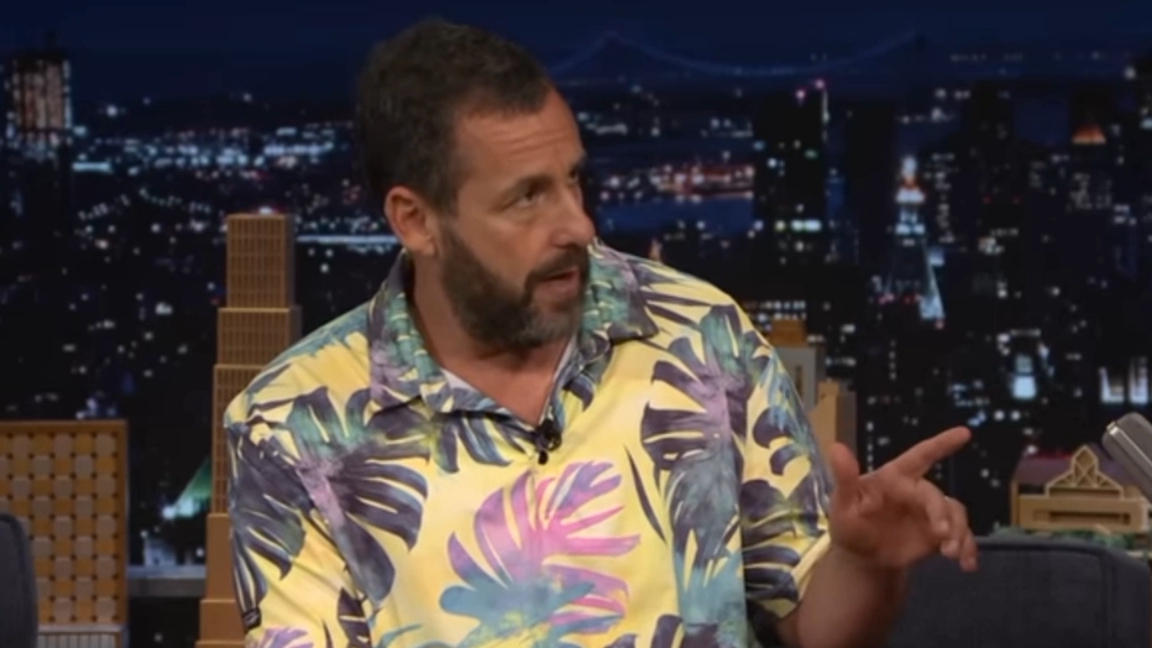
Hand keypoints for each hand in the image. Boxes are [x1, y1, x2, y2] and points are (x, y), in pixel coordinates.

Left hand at [826, 427, 977, 572]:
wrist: (861, 558)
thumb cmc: (849, 525)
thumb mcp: (842, 505)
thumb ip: (844, 478)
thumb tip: (836, 447)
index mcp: (895, 478)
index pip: (920, 456)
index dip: (941, 443)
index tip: (964, 432)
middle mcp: (916, 491)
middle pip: (936, 495)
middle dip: (942, 513)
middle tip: (941, 534)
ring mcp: (930, 512)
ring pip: (955, 513)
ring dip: (959, 532)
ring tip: (951, 553)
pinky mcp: (940, 534)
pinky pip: (962, 534)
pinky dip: (968, 548)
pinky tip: (967, 563)